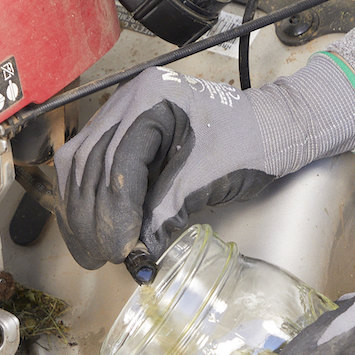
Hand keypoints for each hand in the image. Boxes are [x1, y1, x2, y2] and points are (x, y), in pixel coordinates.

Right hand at [53, 54, 354, 268]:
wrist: (273, 129)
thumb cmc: (251, 144)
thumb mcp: (208, 179)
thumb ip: (166, 212)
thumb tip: (135, 252)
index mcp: (150, 98)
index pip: (117, 161)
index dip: (114, 212)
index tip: (119, 250)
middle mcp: (128, 101)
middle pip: (89, 164)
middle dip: (92, 216)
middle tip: (103, 257)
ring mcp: (122, 116)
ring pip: (81, 168)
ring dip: (83, 213)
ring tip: (94, 252)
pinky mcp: (124, 136)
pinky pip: (91, 170)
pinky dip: (90, 202)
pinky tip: (94, 231)